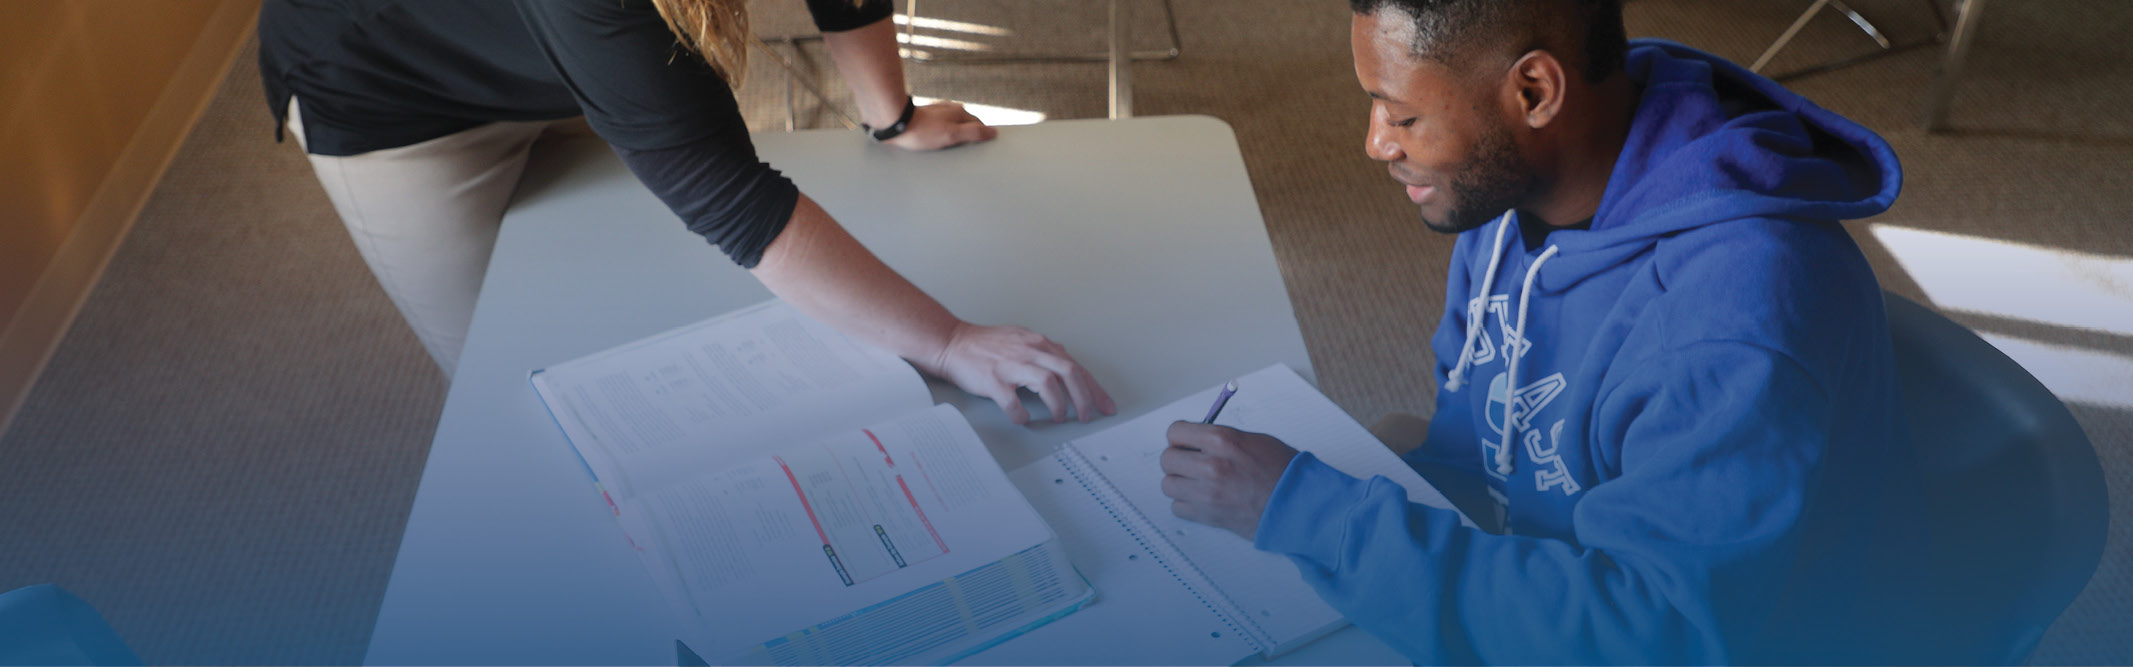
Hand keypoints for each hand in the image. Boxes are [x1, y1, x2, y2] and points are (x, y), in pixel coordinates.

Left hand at [883, 101, 997, 150]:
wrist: (894, 123)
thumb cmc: (922, 131)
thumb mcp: (951, 135)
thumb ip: (973, 133)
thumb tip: (993, 132)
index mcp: (959, 111)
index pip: (978, 126)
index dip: (979, 138)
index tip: (977, 150)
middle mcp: (950, 108)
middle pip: (965, 126)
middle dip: (965, 137)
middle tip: (960, 152)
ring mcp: (937, 112)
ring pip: (952, 126)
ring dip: (952, 137)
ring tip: (946, 149)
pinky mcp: (925, 117)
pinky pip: (939, 128)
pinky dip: (940, 135)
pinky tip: (934, 143)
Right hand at [927, 322, 1115, 424]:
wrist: (952, 342)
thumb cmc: (985, 345)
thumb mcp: (1022, 340)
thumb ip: (1045, 353)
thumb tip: (1066, 366)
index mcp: (1039, 344)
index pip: (1076, 366)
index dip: (1094, 389)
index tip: (1105, 405)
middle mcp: (1029, 351)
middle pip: (1069, 373)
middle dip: (1084, 398)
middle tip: (1086, 416)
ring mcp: (1011, 364)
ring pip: (1048, 384)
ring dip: (1058, 405)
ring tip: (1059, 417)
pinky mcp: (993, 379)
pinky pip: (1013, 402)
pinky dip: (1021, 414)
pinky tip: (1023, 419)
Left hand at [1161, 422, 1299, 540]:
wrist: (1297, 503)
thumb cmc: (1283, 471)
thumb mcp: (1254, 440)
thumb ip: (1220, 438)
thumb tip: (1196, 439)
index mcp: (1222, 440)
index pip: (1175, 432)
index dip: (1179, 437)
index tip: (1184, 441)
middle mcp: (1211, 466)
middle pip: (1167, 459)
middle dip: (1177, 459)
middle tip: (1189, 462)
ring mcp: (1208, 493)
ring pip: (1168, 485)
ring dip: (1179, 482)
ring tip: (1197, 482)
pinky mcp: (1209, 516)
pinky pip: (1178, 508)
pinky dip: (1186, 504)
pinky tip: (1202, 498)